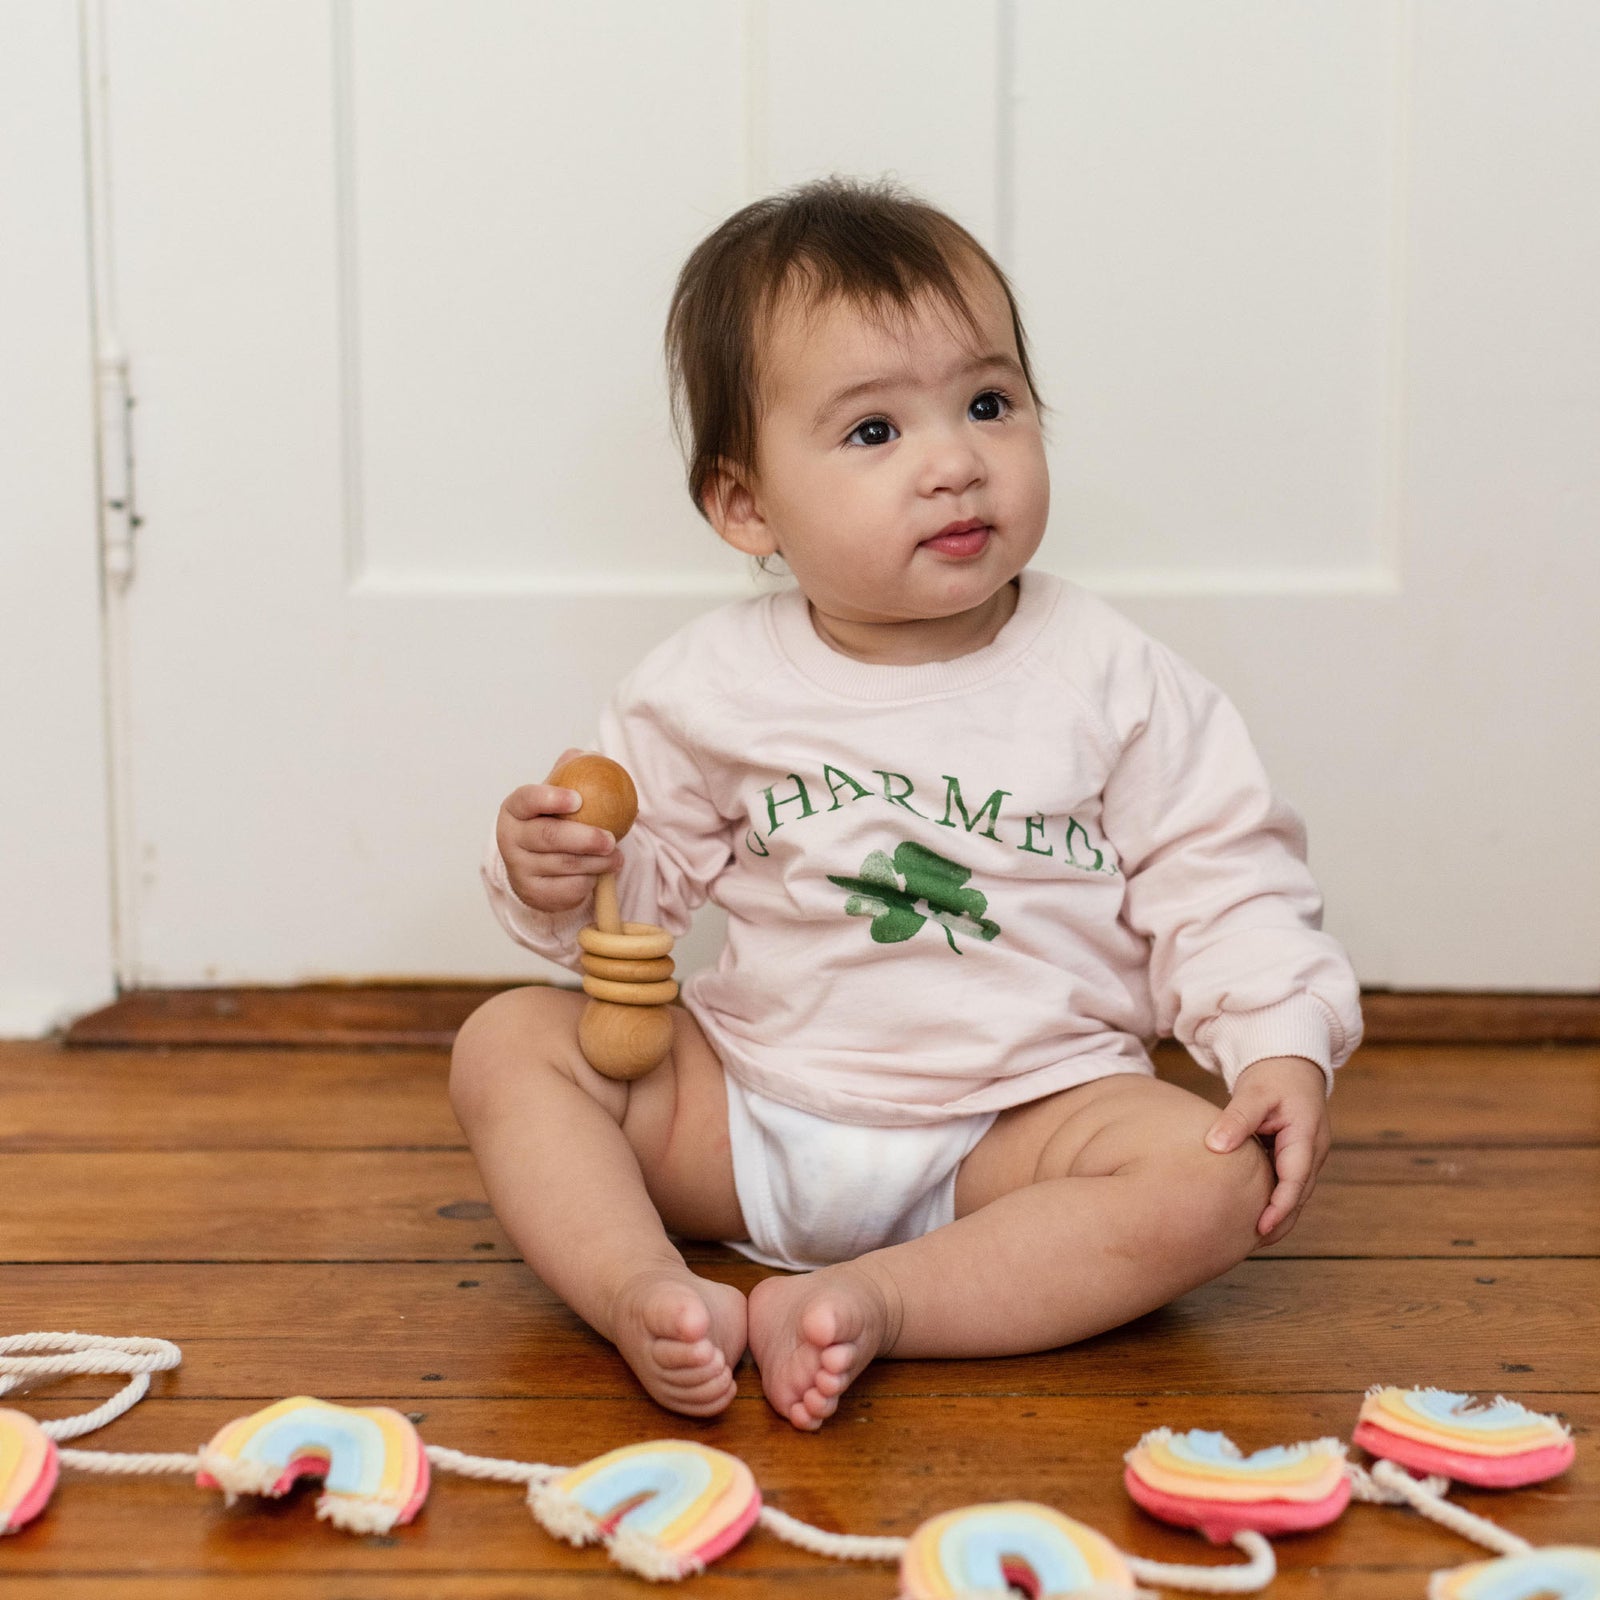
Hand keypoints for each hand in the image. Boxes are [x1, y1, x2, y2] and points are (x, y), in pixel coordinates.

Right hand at [496, 749, 624, 913]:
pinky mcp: (533, 893)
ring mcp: (519, 869)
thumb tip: (587, 755)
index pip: (527, 799)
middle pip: (548, 837)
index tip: (578, 799)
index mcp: (514, 809)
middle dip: (584, 838)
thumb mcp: (554, 796)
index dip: (551, 798)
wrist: (533, 866)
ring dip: (597, 862)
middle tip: (610, 838)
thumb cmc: (549, 821)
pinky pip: (567, 889)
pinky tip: (600, 873)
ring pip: (564, 865)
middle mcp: (510, 839)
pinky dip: (589, 881)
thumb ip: (569, 774)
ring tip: (616, 856)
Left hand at [1204, 1056, 1330, 1244]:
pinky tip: (1252, 1214)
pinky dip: (1274, 1201)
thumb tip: (1215, 1146)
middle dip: (1280, 1221)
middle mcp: (1312, 1151)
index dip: (1280, 1207)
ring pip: (1295, 1193)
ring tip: (1249, 1238)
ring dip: (1278, 1215)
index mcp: (1306, 1137)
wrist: (1291, 1064)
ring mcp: (1307, 1156)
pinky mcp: (1295, 1156)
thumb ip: (1237, 1118)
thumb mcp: (1253, 1092)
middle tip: (1250, 1244)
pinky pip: (1287, 1184)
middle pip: (1298, 1195)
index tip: (1260, 1227)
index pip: (1295, 1180)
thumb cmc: (1273, 1077)